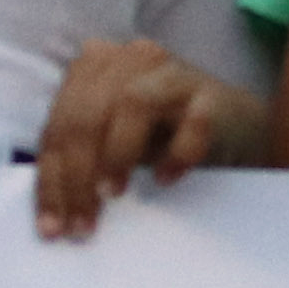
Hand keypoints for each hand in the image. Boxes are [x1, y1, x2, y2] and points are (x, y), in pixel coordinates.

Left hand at [30, 37, 242, 236]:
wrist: (237, 125)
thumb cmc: (163, 135)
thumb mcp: (112, 142)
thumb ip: (81, 157)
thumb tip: (54, 211)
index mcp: (97, 66)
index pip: (60, 125)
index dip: (52, 179)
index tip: (52, 228)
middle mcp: (132, 59)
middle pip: (89, 114)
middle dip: (78, 176)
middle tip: (82, 225)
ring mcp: (175, 72)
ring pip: (133, 104)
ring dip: (117, 155)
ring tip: (113, 194)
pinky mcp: (213, 95)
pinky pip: (191, 121)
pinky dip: (176, 153)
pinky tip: (165, 179)